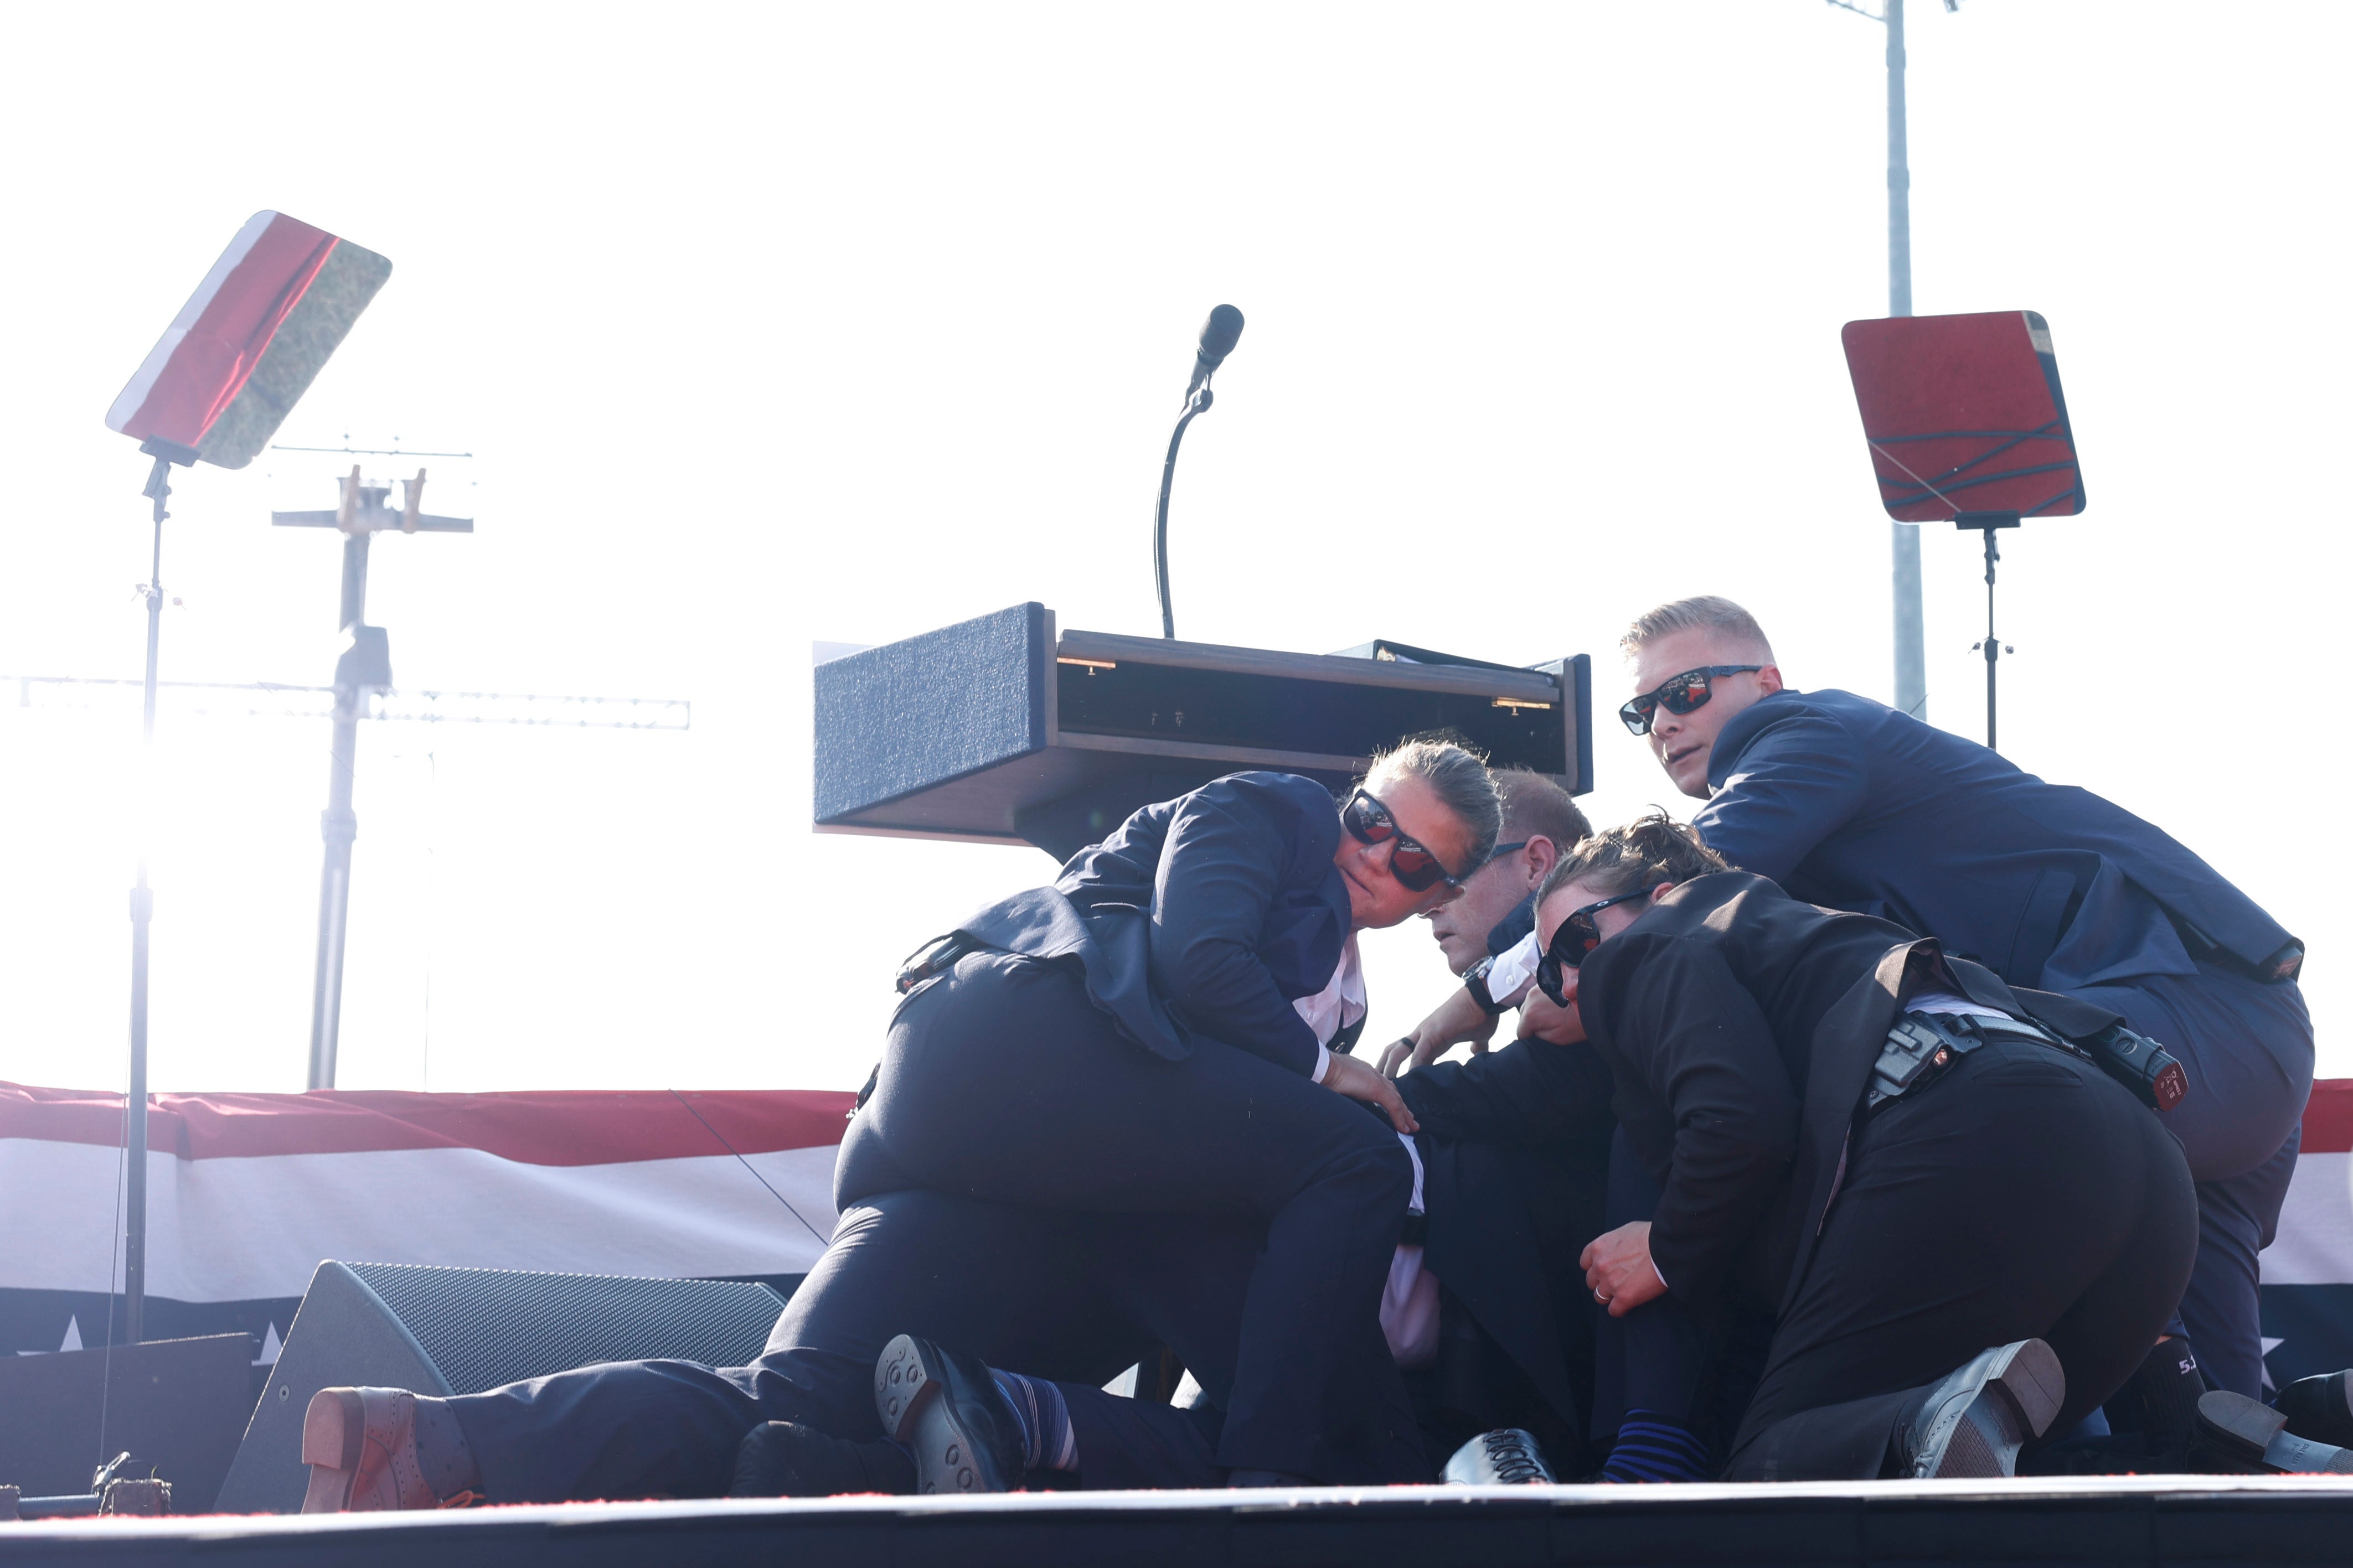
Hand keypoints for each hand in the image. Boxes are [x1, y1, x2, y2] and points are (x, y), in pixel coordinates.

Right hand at [1322, 1050, 1419, 1134]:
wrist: (1321, 1066)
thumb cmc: (1322, 1074)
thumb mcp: (1336, 1084)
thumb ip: (1344, 1090)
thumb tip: (1341, 1099)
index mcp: (1363, 1072)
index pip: (1382, 1086)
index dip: (1391, 1098)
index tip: (1397, 1109)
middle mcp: (1372, 1074)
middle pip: (1393, 1093)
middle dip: (1403, 1107)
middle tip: (1410, 1120)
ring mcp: (1375, 1080)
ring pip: (1397, 1100)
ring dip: (1405, 1115)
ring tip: (1412, 1127)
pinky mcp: (1376, 1089)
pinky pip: (1393, 1106)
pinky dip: (1400, 1118)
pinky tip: (1405, 1129)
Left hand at [1377, 987, 1499, 1077]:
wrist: (1484, 997)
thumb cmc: (1481, 1014)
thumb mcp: (1477, 1036)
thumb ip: (1475, 1046)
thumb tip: (1476, 1052)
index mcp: (1430, 1037)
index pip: (1407, 1054)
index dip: (1399, 1069)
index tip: (1394, 1085)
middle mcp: (1422, 1034)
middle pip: (1393, 1050)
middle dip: (1383, 1068)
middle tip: (1377, 1086)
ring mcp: (1425, 1032)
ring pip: (1398, 1051)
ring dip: (1391, 1070)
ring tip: (1387, 1088)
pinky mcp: (1433, 1031)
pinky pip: (1419, 1051)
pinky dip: (1413, 1066)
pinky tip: (1410, 1080)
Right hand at [1516, 978, 1585, 1045]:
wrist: (1598, 997)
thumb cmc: (1580, 1021)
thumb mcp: (1559, 1038)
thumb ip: (1539, 1036)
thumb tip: (1533, 1032)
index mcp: (1531, 1014)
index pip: (1520, 1032)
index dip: (1531, 1037)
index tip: (1543, 1037)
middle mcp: (1530, 997)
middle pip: (1523, 1017)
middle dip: (1533, 1023)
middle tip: (1551, 1026)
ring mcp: (1537, 987)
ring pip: (1530, 1005)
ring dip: (1538, 1011)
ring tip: (1556, 1015)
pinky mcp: (1546, 980)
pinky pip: (1538, 996)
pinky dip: (1544, 1002)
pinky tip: (1558, 1005)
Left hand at [1580, 1221, 1664, 1317]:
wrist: (1666, 1247)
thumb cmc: (1650, 1236)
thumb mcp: (1624, 1231)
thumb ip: (1613, 1244)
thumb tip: (1615, 1251)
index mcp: (1598, 1247)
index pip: (1585, 1263)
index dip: (1595, 1268)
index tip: (1604, 1271)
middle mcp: (1600, 1266)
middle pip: (1591, 1281)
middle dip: (1602, 1282)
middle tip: (1616, 1282)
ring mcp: (1610, 1283)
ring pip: (1600, 1297)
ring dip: (1609, 1297)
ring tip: (1622, 1294)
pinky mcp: (1624, 1298)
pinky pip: (1614, 1311)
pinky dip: (1620, 1309)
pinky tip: (1628, 1305)